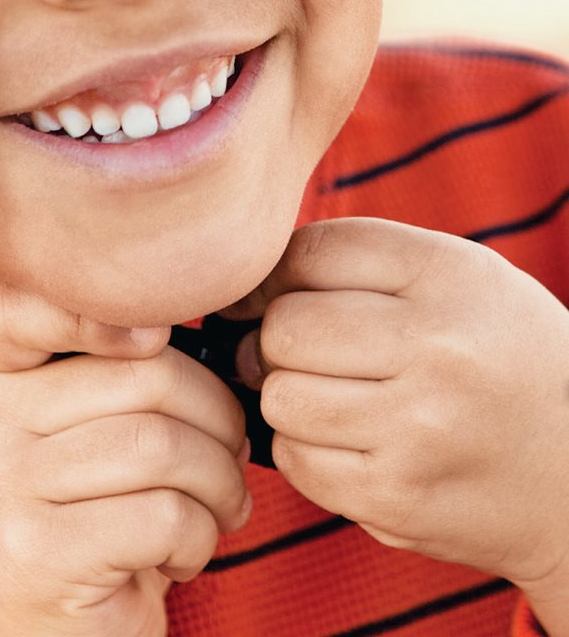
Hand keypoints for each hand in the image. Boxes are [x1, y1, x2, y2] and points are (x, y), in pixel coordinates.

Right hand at [0, 284, 251, 636]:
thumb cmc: (103, 521)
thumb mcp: (99, 433)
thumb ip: (127, 372)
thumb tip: (219, 336)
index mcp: (4, 377)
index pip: (21, 304)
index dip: (95, 306)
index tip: (156, 336)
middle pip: (144, 374)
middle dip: (219, 421)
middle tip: (231, 463)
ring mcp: (5, 487)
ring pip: (160, 446)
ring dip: (221, 485)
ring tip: (219, 512)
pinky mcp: (38, 554)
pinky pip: (161, 517)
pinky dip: (200, 539)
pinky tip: (183, 557)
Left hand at [216, 217, 568, 593]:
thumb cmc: (501, 356)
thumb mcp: (458, 276)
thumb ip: (360, 258)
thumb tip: (248, 283)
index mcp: (446, 276)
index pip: (311, 251)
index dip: (273, 273)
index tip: (273, 291)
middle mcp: (435, 349)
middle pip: (285, 328)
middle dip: (276, 337)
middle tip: (301, 350)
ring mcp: (417, 431)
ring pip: (279, 397)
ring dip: (286, 395)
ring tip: (327, 394)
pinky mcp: (399, 499)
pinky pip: (297, 462)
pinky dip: (304, 449)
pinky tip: (344, 440)